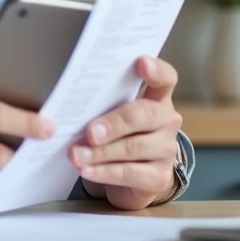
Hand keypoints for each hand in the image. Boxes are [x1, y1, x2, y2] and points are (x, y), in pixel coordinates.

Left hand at [69, 56, 182, 209]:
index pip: (166, 78)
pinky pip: (130, 173)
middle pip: (145, 114)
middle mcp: (167, 121)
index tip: (141, 61)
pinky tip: (86, 170)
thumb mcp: (114, 115)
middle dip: (114, 123)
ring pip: (133, 147)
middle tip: (91, 132)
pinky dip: (104, 172)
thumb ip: (103, 104)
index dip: (156, 69)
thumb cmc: (118, 136)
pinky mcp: (159, 177)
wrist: (132, 179)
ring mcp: (166, 149)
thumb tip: (72, 102)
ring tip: (76, 154)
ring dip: (100, 152)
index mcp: (158, 98)